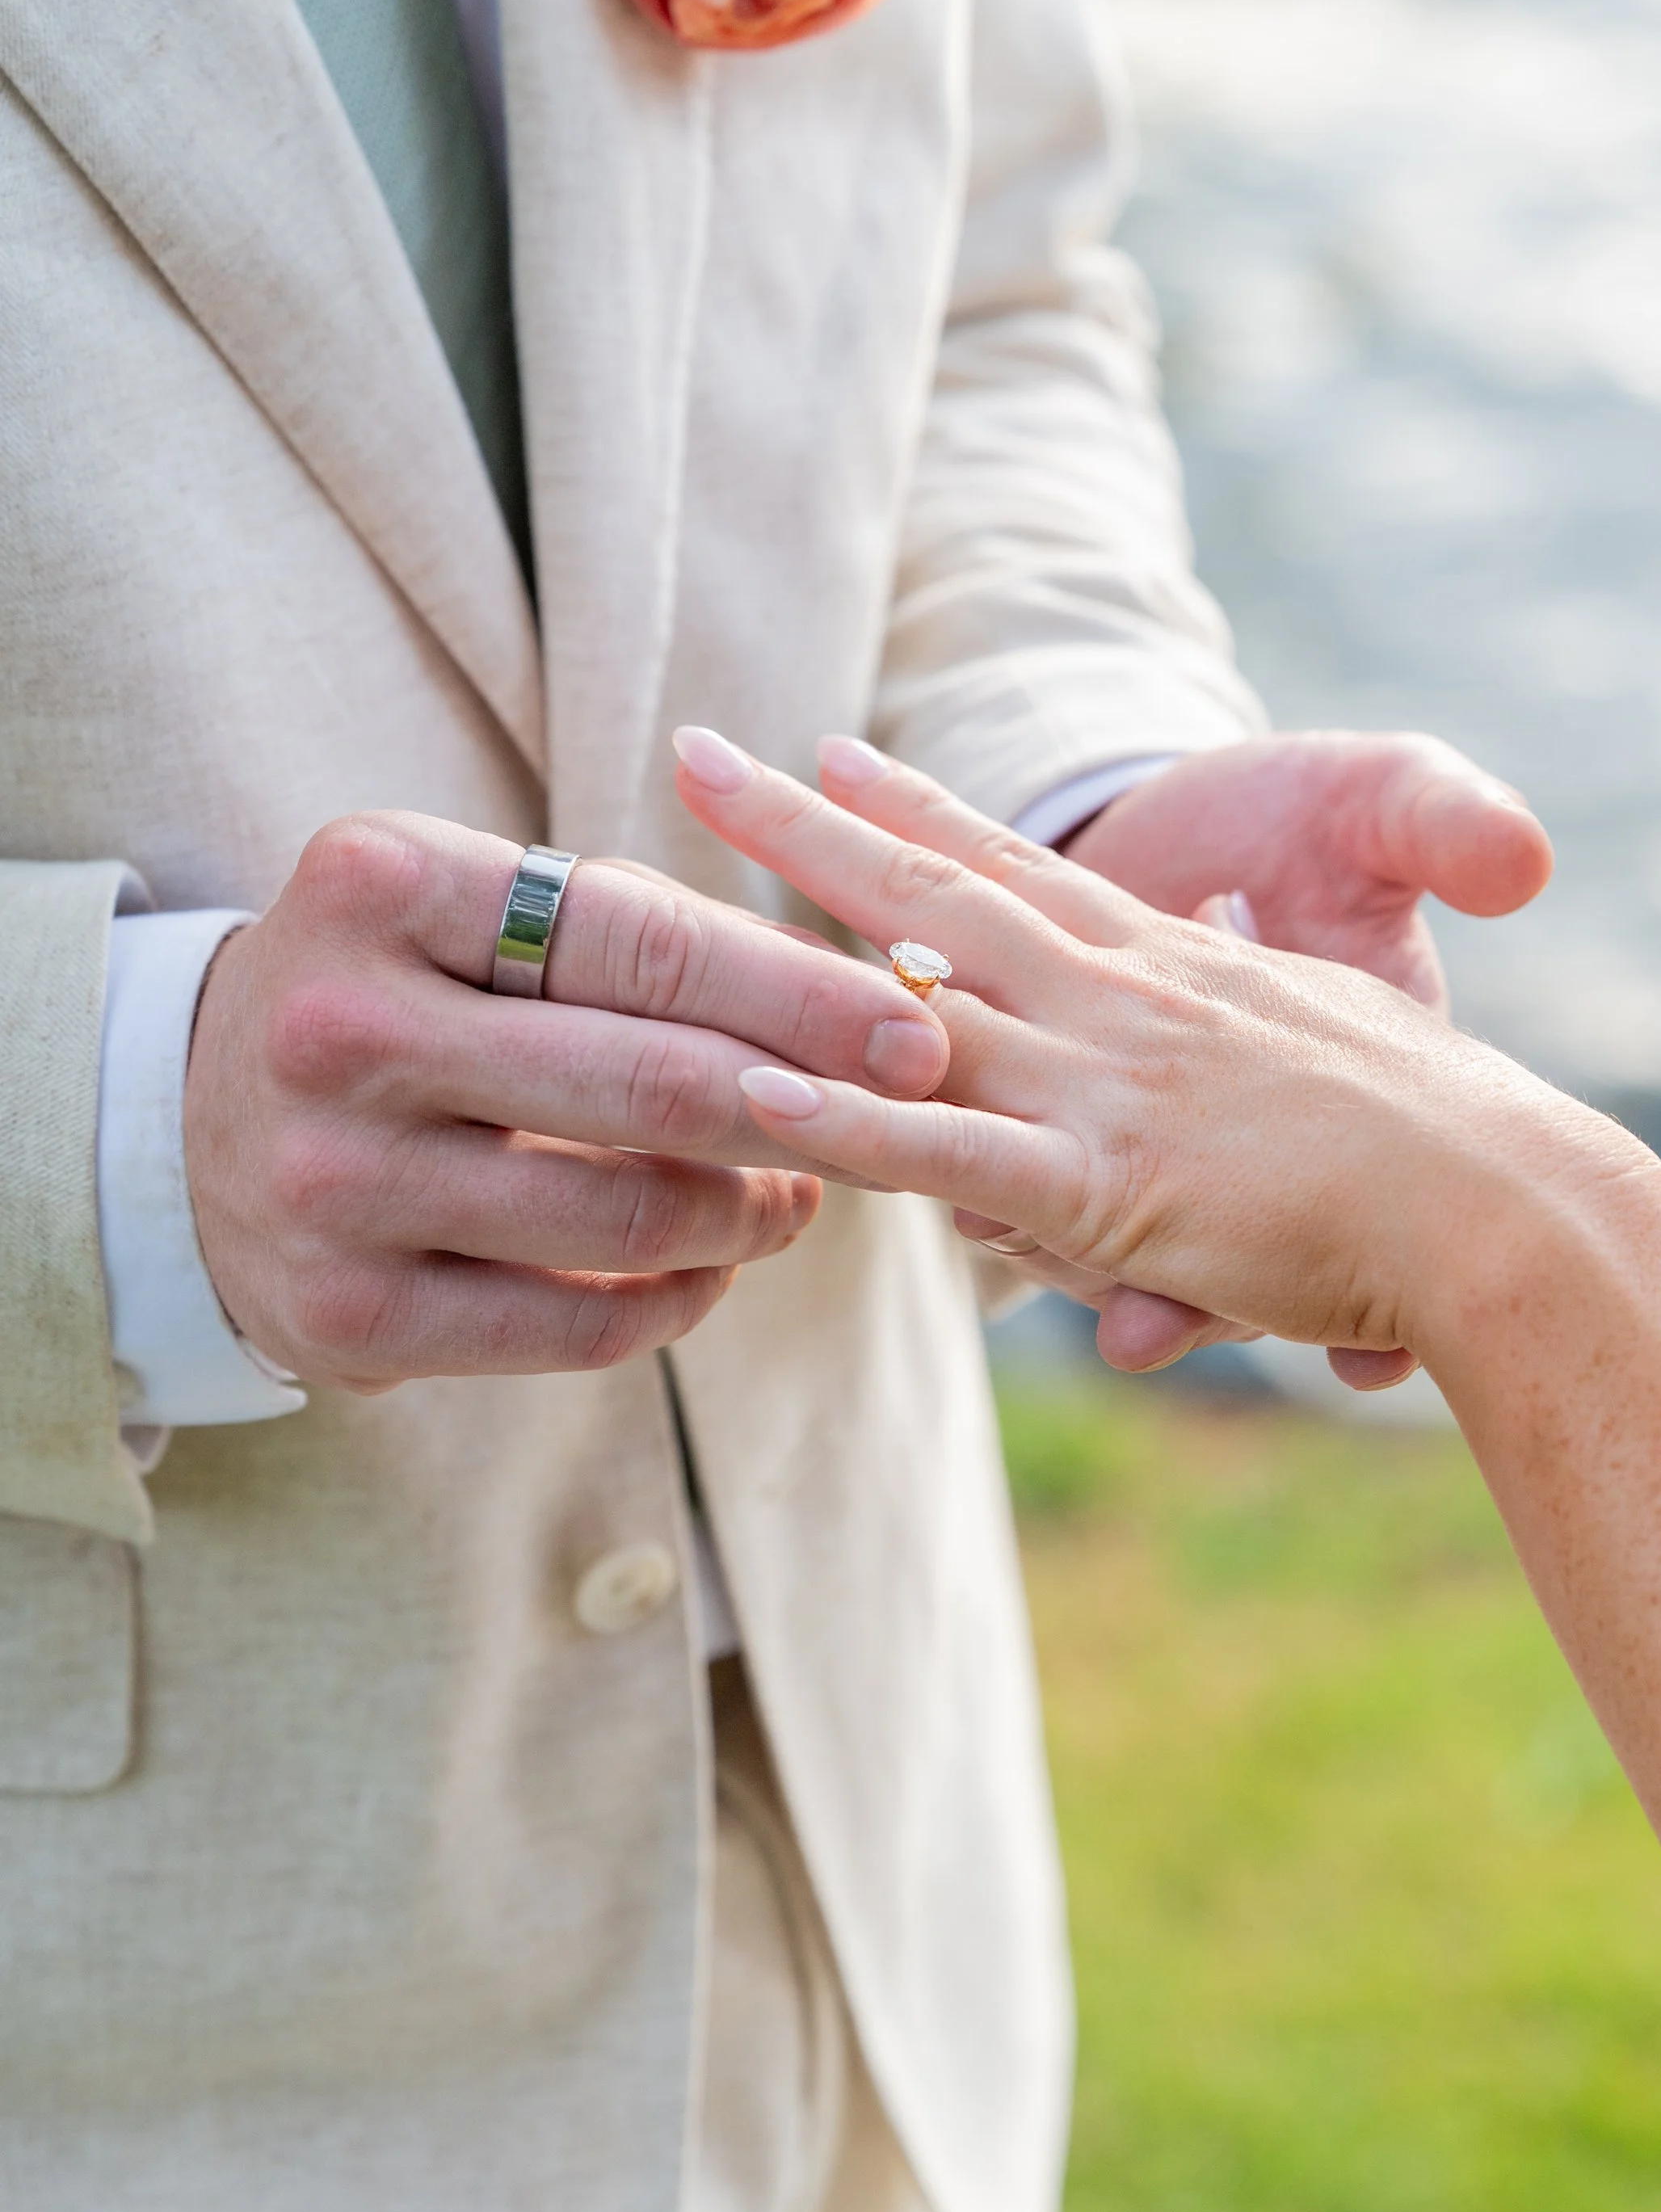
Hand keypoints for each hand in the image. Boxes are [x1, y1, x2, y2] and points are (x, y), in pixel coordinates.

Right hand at [184, 808, 948, 1390]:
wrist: (187, 1122)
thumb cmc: (400, 990)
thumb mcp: (479, 910)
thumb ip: (650, 935)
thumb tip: (883, 997)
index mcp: (383, 885)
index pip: (643, 943)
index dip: (803, 991)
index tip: (922, 1023)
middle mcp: (340, 1028)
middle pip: (649, 1083)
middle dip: (811, 1104)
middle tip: (912, 1112)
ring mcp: (331, 1181)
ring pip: (628, 1215)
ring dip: (753, 1211)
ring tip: (797, 1193)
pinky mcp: (341, 1314)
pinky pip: (575, 1326)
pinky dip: (675, 1299)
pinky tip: (708, 1268)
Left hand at [671, 732, 1586, 1371]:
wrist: (1519, 1200)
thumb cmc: (1451, 1142)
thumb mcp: (1339, 1056)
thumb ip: (1249, 1042)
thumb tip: (1217, 956)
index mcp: (1174, 969)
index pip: (1021, 869)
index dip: (921, 807)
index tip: (834, 751)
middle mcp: (1122, 1004)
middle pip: (935, 891)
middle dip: (808, 824)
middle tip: (698, 755)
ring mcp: (1107, 1086)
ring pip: (914, 1001)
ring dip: (784, 948)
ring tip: (662, 903)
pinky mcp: (1111, 1185)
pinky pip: (954, 1150)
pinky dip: (854, 1126)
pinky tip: (757, 1099)